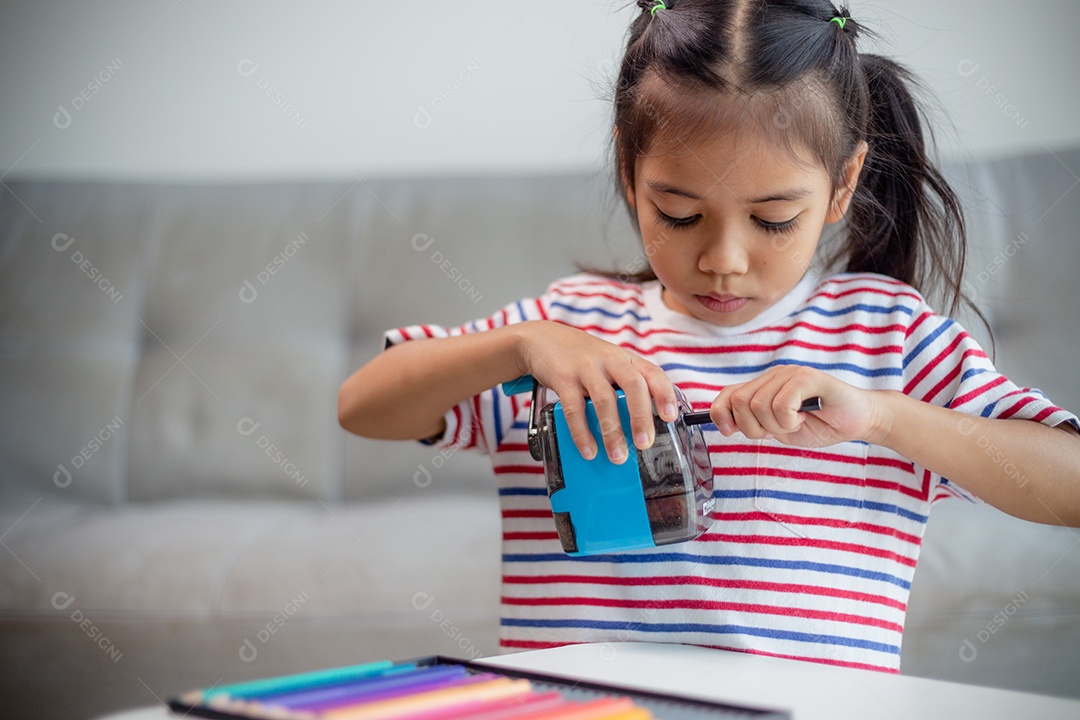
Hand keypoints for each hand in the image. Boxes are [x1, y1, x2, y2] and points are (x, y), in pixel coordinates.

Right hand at [510, 321, 677, 463]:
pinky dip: (582, 432)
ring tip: (617, 455)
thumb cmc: (582, 358)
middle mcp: (610, 360)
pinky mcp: (563, 379)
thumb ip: (624, 389)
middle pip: (633, 386)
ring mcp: (586, 368)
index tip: (670, 417)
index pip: (652, 373)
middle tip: (644, 443)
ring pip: (604, 399)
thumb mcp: (609, 364)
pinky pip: (574, 408)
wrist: (541, 339)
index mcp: (626, 359)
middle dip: (640, 417)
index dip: (664, 395)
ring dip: (612, 431)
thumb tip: (638, 429)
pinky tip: (588, 449)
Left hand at [710, 365, 887, 446]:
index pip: (728, 394)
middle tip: (778, 431)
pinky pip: (781, 404)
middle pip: (740, 402)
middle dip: (754, 427)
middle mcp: (774, 375)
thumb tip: (727, 424)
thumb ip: (755, 423)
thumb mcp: (780, 428)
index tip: (728, 431)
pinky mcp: (808, 377)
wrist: (859, 420)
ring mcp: (790, 374)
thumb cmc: (820, 425)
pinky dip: (789, 420)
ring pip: (759, 405)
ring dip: (777, 425)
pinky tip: (804, 418)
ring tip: (796, 423)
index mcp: (764, 386)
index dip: (720, 413)